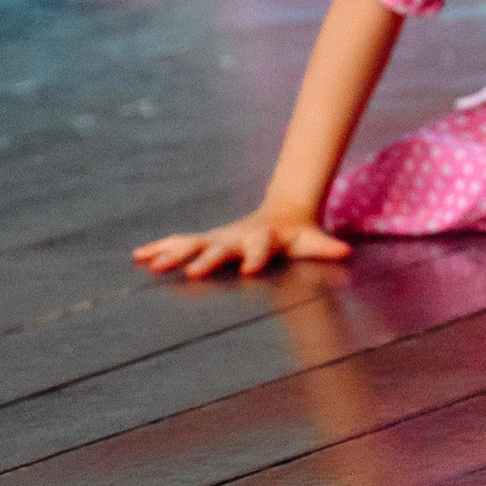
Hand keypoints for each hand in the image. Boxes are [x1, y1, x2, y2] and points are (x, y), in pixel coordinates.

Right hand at [132, 206, 351, 278]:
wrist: (283, 212)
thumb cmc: (297, 234)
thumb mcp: (312, 240)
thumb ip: (325, 247)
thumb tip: (345, 251)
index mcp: (263, 239)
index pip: (260, 249)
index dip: (257, 257)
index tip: (251, 269)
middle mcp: (237, 237)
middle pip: (219, 248)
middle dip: (206, 259)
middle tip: (192, 273)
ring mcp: (219, 236)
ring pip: (192, 243)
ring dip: (172, 253)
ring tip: (150, 264)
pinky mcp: (207, 239)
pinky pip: (180, 243)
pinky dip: (160, 248)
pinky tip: (139, 256)